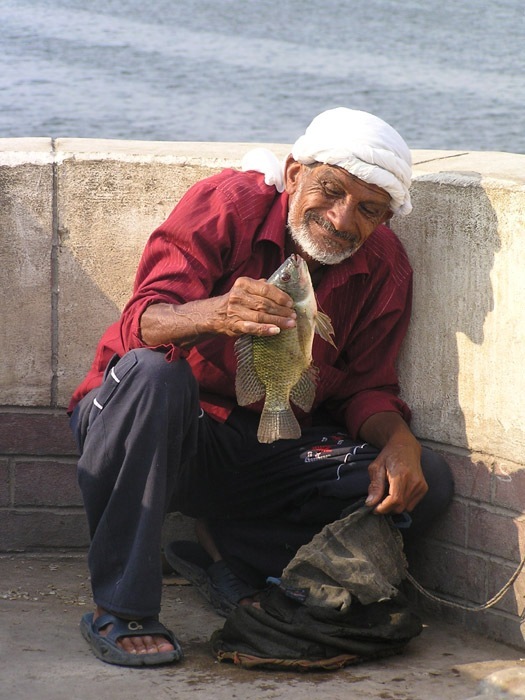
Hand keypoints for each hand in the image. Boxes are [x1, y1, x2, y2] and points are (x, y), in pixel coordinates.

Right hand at [140, 277, 295, 347]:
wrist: (206, 316)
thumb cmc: (229, 303)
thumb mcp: (242, 290)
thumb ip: (258, 286)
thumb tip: (275, 282)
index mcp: (243, 284)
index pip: (266, 288)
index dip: (280, 296)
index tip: (291, 303)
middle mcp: (238, 295)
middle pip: (265, 303)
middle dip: (282, 311)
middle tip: (294, 316)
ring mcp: (235, 311)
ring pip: (261, 316)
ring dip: (278, 321)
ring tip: (291, 324)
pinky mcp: (233, 325)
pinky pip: (251, 328)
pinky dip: (264, 330)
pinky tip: (275, 331)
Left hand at [359, 412, 427, 514]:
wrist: (406, 447)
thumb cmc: (389, 456)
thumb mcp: (376, 467)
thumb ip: (375, 486)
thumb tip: (371, 503)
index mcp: (401, 475)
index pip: (394, 500)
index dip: (383, 508)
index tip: (373, 508)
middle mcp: (414, 482)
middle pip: (400, 506)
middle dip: (387, 508)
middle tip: (378, 502)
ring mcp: (421, 486)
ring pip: (406, 508)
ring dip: (394, 507)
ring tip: (386, 495)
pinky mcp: (424, 488)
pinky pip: (411, 504)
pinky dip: (402, 503)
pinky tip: (396, 493)